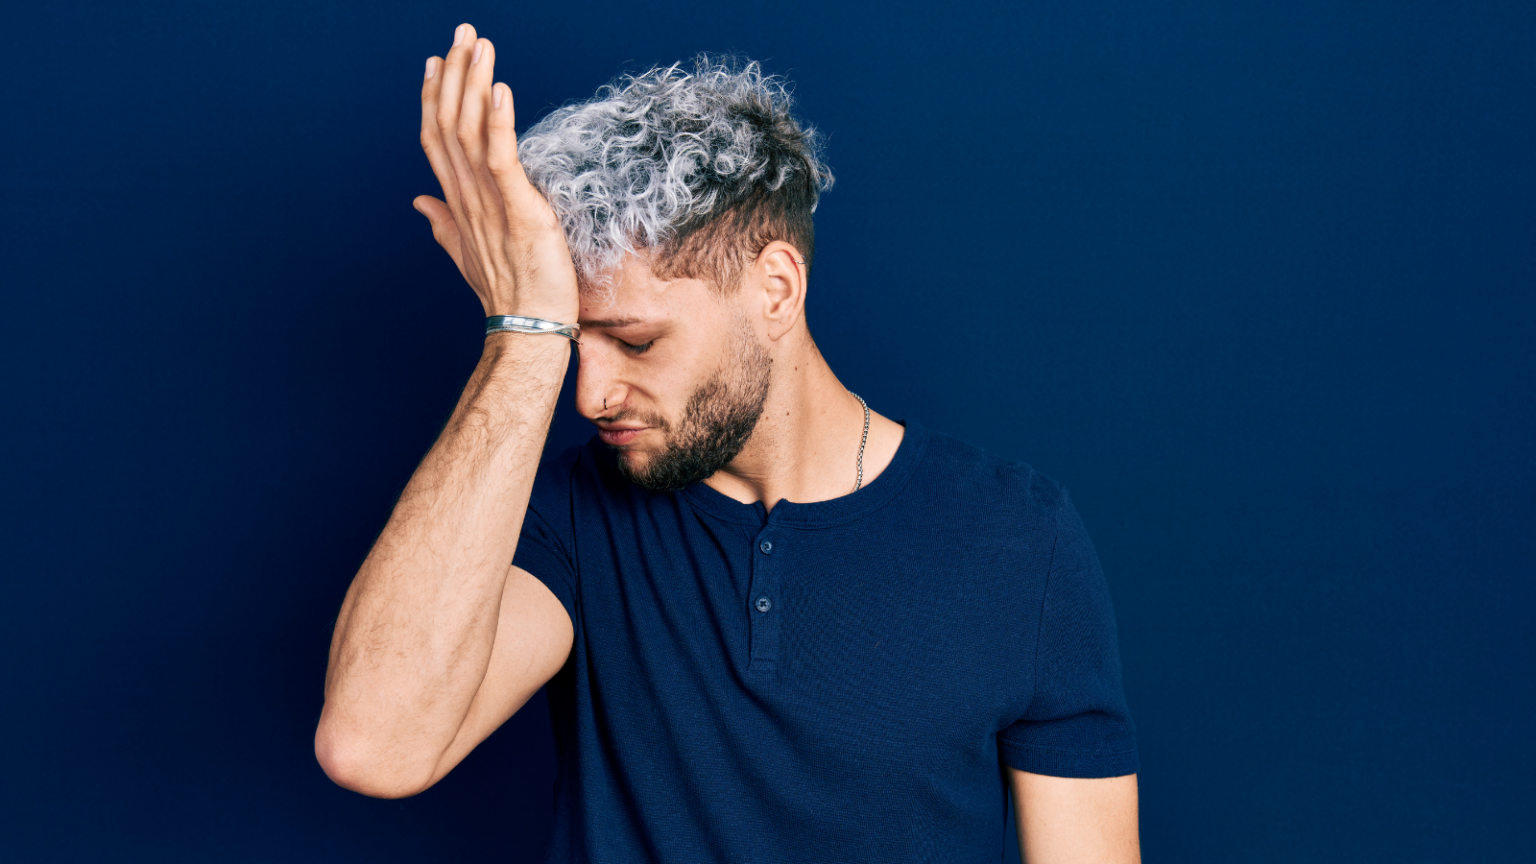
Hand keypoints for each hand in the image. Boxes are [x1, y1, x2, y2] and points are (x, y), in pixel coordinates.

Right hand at [414, 23, 579, 322]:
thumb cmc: (506, 292)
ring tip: (481, 46)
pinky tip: (501, 89)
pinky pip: (501, 159)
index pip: (437, 138)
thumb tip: (419, 203)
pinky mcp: (518, 210)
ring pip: (469, 132)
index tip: (437, 60)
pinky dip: (498, 123)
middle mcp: (465, 196)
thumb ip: (442, 223)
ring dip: (475, 84)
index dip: (435, 97)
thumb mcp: (467, 251)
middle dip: (455, 74)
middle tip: (463, 33)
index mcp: (456, 201)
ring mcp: (488, 203)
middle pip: (449, 123)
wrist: (527, 329)